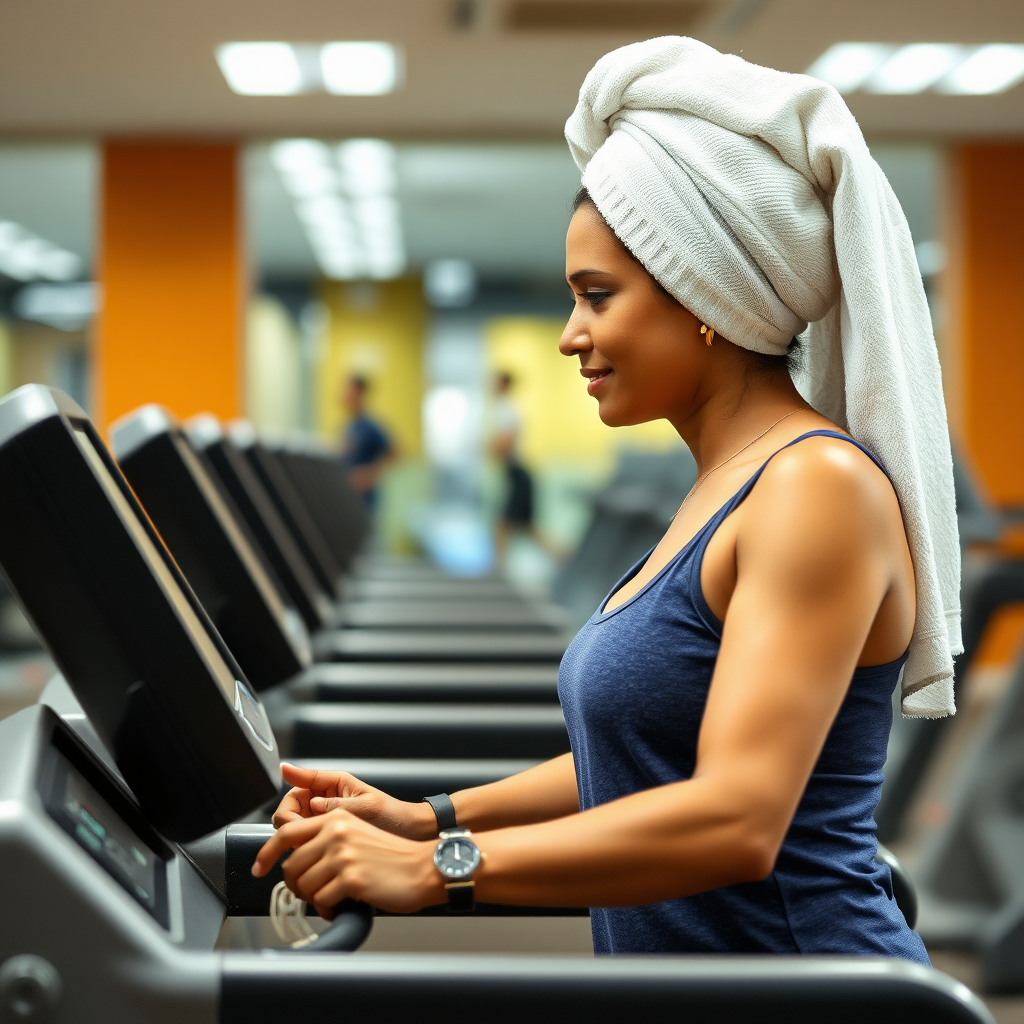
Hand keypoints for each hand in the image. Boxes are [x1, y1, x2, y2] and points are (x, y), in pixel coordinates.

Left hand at [252, 808, 444, 915]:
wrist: (423, 867)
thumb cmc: (393, 857)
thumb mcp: (358, 834)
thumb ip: (327, 838)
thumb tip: (294, 859)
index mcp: (336, 818)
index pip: (287, 832)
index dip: (266, 853)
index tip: (258, 868)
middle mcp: (337, 832)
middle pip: (291, 866)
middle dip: (297, 886)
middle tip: (314, 893)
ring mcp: (343, 855)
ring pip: (303, 886)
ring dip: (314, 899)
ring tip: (333, 899)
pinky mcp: (351, 878)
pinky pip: (320, 901)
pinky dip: (328, 910)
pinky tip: (343, 907)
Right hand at [272, 763, 436, 838]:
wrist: (410, 835)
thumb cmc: (394, 815)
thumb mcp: (367, 806)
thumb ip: (338, 805)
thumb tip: (311, 803)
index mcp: (334, 784)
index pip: (299, 786)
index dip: (288, 794)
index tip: (282, 802)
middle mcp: (325, 801)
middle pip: (291, 810)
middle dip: (289, 825)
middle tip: (296, 842)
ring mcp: (324, 821)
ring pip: (295, 830)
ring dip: (293, 841)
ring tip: (303, 853)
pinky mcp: (326, 840)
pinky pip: (305, 844)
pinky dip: (303, 851)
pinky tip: (308, 860)